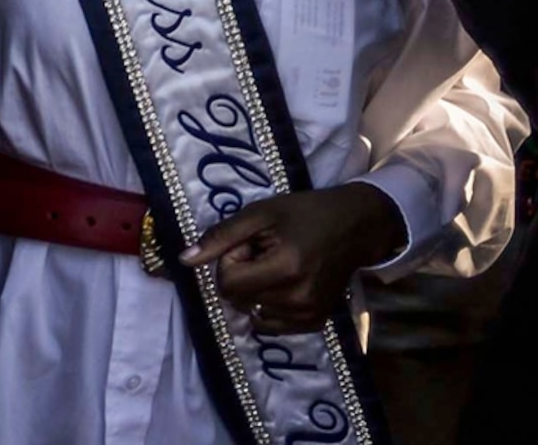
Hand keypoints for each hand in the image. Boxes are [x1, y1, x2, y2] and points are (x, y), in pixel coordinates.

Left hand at [184, 183, 407, 331]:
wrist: (354, 227)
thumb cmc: (304, 214)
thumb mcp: (260, 214)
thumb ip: (221, 237)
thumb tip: (184, 261)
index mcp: (286, 269)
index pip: (228, 283)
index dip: (231, 260)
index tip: (250, 244)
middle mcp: (298, 299)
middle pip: (238, 299)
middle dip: (242, 274)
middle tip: (265, 252)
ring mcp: (309, 316)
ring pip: (252, 311)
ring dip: (256, 289)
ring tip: (279, 265)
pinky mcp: (315, 324)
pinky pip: (270, 324)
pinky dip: (268, 305)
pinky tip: (286, 284)